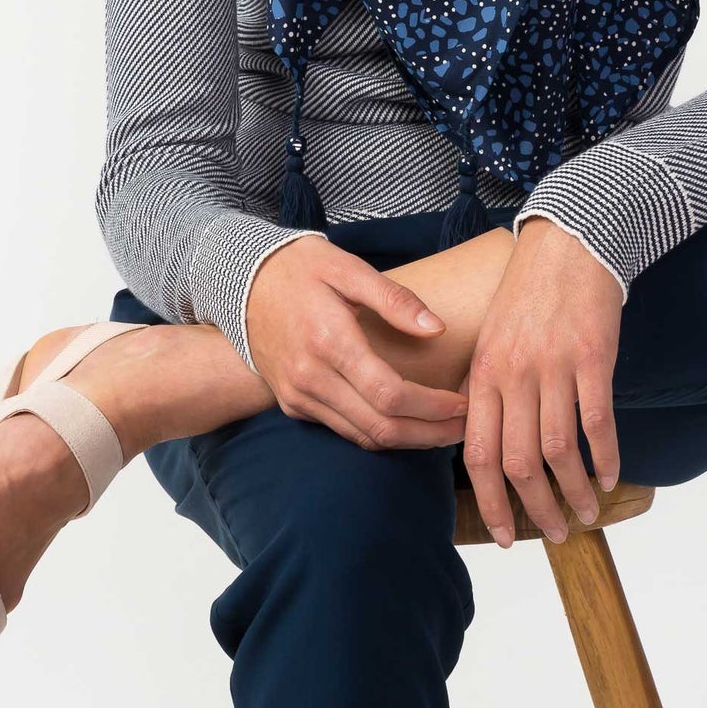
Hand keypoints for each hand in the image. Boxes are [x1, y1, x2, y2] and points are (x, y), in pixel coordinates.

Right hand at [246, 235, 470, 451]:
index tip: (464, 404)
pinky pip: (343, 430)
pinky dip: (378, 433)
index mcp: (329, 341)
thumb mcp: (347, 268)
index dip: (433, 407)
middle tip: (466, 428)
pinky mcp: (292, 404)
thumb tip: (437, 328)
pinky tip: (406, 422)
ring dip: (408, 440)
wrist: (240, 280)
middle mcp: (311, 377)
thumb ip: (394, 299)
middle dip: (430, 434)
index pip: (390, 394)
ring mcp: (299, 396)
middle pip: (381, 427)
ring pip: (363, 438)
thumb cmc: (300, 267)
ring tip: (445, 429)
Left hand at [462, 216, 622, 547]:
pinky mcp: (593, 357)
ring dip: (575, 493)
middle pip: (518, 462)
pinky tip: (613, 476)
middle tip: (554, 533)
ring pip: (559, 451)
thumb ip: (488, 389)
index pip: (478, 453)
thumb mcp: (492, 338)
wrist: (569, 242)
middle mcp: (514, 374)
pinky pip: (598, 423)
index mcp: (484, 373)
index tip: (507, 534)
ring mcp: (553, 366)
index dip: (492, 501)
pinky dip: (607, 458)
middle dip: (536, 509)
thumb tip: (488, 446)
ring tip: (587, 514)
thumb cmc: (530, 293)